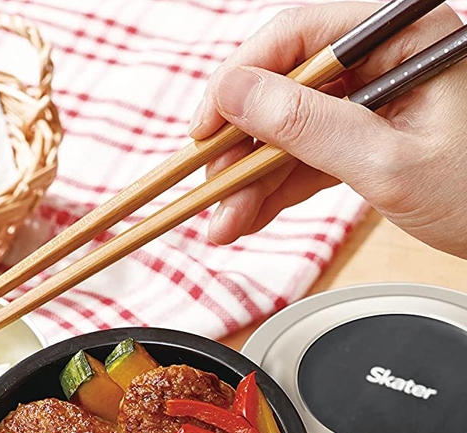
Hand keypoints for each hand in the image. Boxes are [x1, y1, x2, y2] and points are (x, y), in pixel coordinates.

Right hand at [188, 2, 466, 257]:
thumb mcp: (386, 162)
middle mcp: (382, 60)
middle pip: (284, 87)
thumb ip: (308, 125)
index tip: (205, 128)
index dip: (240, 79)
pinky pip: (304, 157)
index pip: (300, 35)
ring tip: (223, 223)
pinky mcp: (362, 139)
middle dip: (241, 145)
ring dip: (249, 179)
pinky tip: (246, 217)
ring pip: (287, 130)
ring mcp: (369, 102)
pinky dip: (273, 190)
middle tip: (211, 186)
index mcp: (402, 37)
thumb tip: (235, 94)